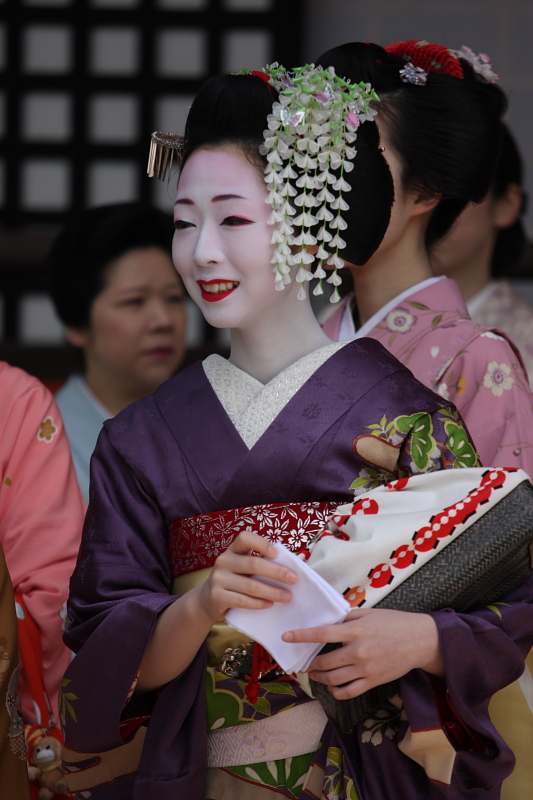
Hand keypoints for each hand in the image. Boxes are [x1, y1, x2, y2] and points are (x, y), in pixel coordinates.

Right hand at [198, 530, 297, 622]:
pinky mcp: (216, 596)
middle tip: (294, 580)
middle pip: (253, 564)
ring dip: (272, 592)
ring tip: (287, 597)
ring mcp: (218, 579)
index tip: (277, 554)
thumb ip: (260, 562)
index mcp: (233, 550)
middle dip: (277, 572)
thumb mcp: (242, 567)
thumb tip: (295, 562)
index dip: (261, 544)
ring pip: (250, 585)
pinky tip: (270, 604)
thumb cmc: (234, 580)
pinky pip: (242, 600)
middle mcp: (223, 561)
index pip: (245, 538)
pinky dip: (259, 603)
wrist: (208, 600)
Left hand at [282, 608, 443, 698]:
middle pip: (325, 662)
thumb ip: (347, 618)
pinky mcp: (373, 681)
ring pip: (333, 679)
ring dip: (319, 677)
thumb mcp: (369, 614)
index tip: (287, 637)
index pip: (322, 634)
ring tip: (314, 673)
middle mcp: (358, 651)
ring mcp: (366, 669)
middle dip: (310, 664)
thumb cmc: (393, 623)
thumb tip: (328, 621)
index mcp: (356, 630)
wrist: (419, 641)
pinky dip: (335, 691)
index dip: (302, 636)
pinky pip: (348, 692)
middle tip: (303, 662)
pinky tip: (331, 686)